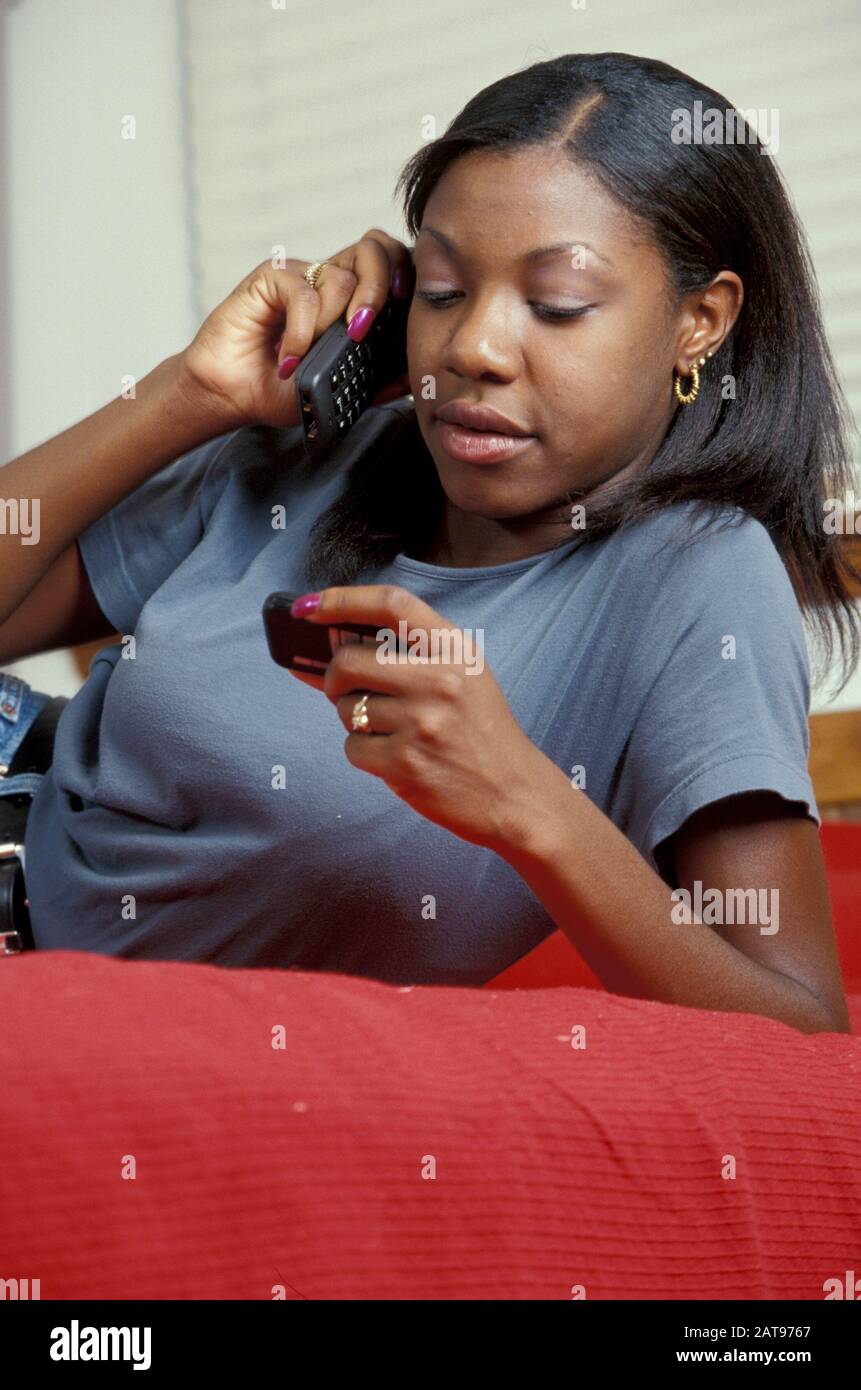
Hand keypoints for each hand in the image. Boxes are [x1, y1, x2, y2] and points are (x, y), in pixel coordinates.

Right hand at [177, 229, 413, 432]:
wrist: (232, 396)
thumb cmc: (280, 390)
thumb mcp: (339, 392)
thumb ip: (377, 383)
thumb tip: (414, 378)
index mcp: (351, 300)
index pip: (390, 263)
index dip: (404, 272)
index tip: (406, 304)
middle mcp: (328, 281)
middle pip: (374, 249)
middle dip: (379, 287)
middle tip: (363, 329)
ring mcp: (301, 276)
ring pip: (340, 278)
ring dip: (330, 326)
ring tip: (309, 357)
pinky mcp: (270, 277)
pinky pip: (303, 294)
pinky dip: (301, 332)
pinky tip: (288, 360)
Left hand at [288, 585, 547, 851]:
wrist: (514, 794)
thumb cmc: (480, 732)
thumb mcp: (462, 677)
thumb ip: (406, 656)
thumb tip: (326, 648)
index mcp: (456, 650)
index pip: (392, 604)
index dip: (342, 599)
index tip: (309, 606)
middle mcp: (440, 680)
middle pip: (349, 659)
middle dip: (334, 677)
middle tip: (346, 690)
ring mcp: (422, 722)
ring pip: (346, 708)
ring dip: (355, 721)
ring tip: (391, 731)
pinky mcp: (406, 763)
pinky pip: (352, 748)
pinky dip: (364, 754)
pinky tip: (395, 758)